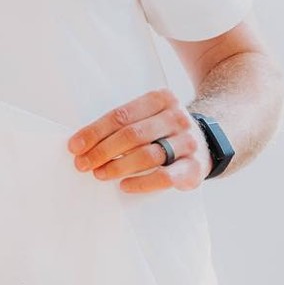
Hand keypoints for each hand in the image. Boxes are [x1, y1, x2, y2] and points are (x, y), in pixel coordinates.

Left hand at [67, 88, 210, 193]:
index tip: (74, 146)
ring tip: (99, 173)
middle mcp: (177, 117)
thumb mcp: (147, 116)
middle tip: (82, 163)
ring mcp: (188, 142)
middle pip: (132, 135)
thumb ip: (122, 124)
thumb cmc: (163, 129)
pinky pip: (166, 177)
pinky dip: (142, 183)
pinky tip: (124, 185)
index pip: (120, 116)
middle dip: (102, 151)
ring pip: (148, 155)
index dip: (94, 132)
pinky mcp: (195, 167)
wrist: (208, 141)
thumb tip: (83, 143)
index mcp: (160, 99)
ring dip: (118, 166)